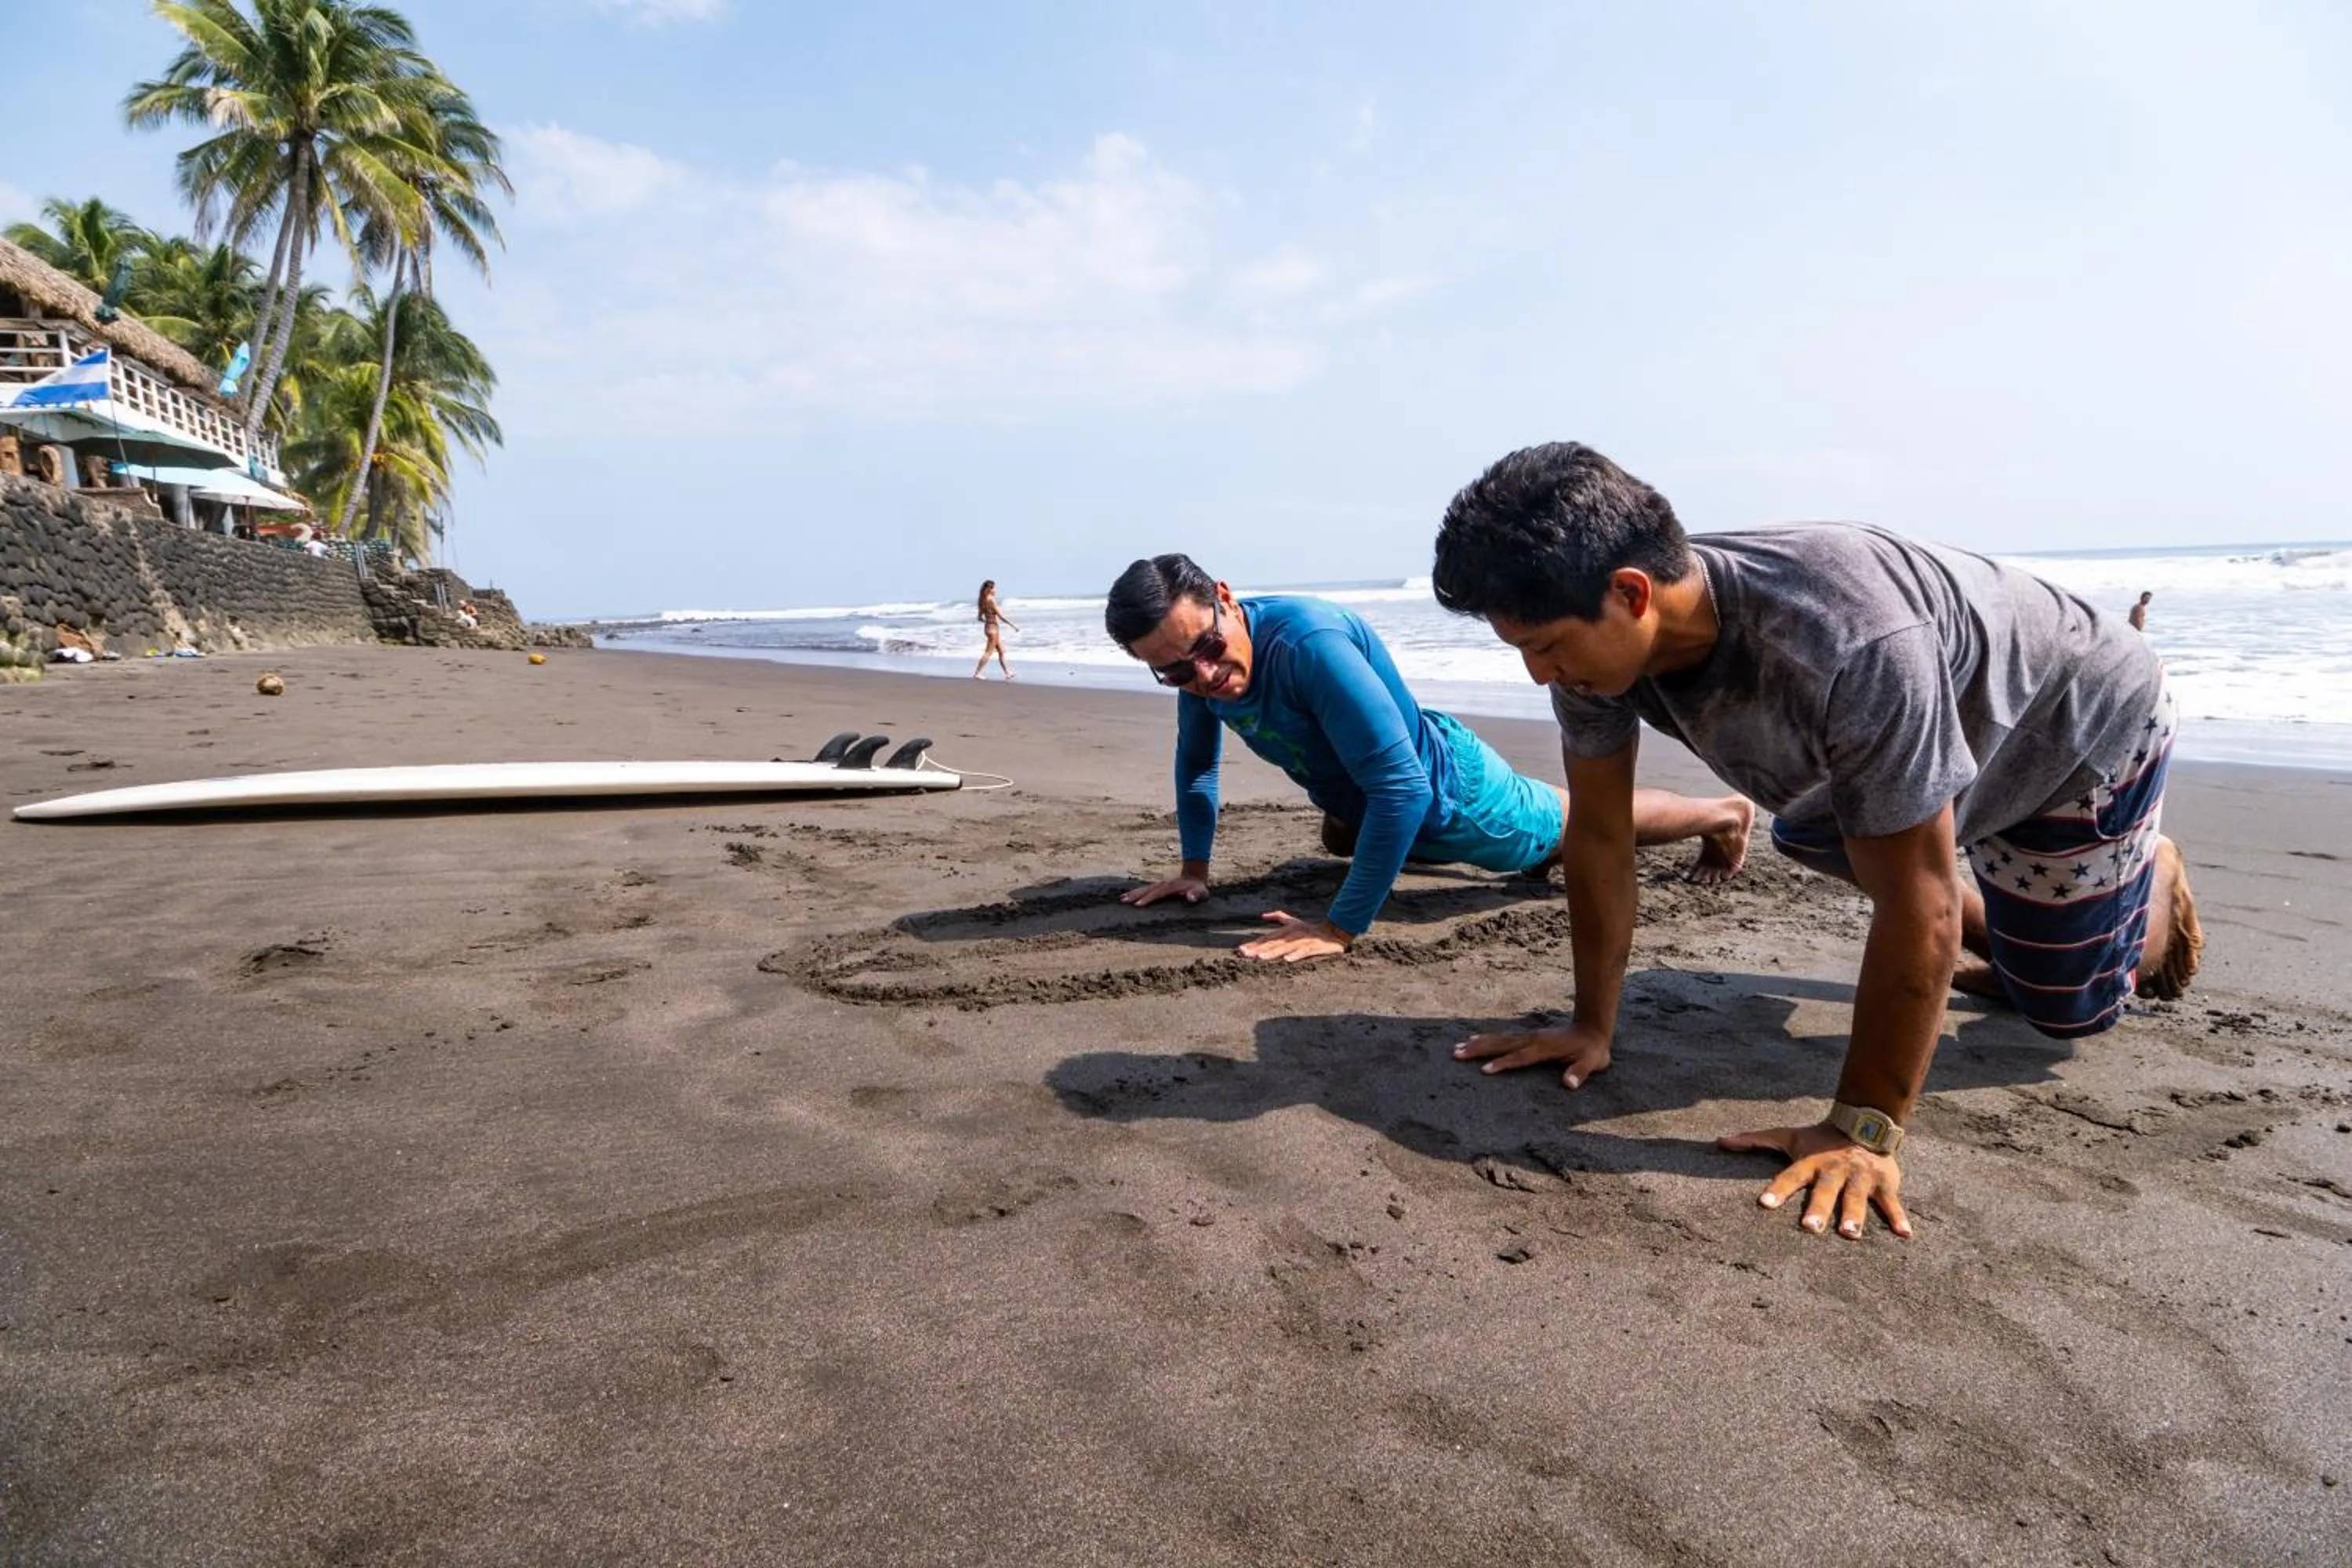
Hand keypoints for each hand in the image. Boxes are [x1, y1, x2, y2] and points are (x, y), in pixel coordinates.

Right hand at [1122, 874, 1209, 906]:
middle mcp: (1164, 884)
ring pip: (1145, 888)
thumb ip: (1196, 894)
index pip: (1158, 893)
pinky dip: (1137, 892)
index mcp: (1172, 887)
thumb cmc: (1199, 888)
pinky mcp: (1158, 886)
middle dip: (1136, 895)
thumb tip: (1191, 898)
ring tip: (1121, 898)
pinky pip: (1146, 889)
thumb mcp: (1201, 892)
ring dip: (1134, 893)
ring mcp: (1160, 884)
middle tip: (1124, 900)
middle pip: (1148, 889)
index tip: (1139, 905)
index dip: (1148, 899)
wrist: (1195, 876)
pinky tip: (1128, 896)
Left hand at [1237, 911, 1352, 962]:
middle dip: (1258, 949)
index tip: (1240, 950)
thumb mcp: (1293, 921)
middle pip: (1272, 943)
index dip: (1254, 944)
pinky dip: (1296, 955)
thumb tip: (1263, 915)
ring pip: (1285, 948)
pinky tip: (1287, 960)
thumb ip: (1278, 917)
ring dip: (1272, 953)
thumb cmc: (1311, 929)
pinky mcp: (1313, 946)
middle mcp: (1291, 935)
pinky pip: (1303, 952)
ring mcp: (1302, 941)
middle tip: (1244, 954)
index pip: (1266, 938)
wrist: (1333, 931)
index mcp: (1285, 931)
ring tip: (1260, 958)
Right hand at [1452, 1022, 1612, 1088]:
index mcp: (1544, 1048)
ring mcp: (1528, 1036)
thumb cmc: (1592, 1050)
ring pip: (1498, 1039)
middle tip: (1456, 1053)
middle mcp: (1532, 1040)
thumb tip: (1569, 1084)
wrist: (1592, 1028)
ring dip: (1478, 1043)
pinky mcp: (1527, 1037)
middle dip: (1479, 1049)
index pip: (1520, 1057)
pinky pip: (1503, 1037)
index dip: (1503, 1064)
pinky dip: (1486, 1039)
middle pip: (1501, 1044)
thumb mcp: (1592, 1062)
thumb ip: (1580, 1073)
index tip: (1484, 1070)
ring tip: (1457, 1048)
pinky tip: (1474, 1039)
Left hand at [1716, 1122, 1912, 1239]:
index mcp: (1810, 1162)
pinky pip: (1891, 1203)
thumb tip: (1720, 1142)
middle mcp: (1834, 1170)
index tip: (1764, 1204)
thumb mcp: (1788, 1137)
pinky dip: (1899, 1218)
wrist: (1863, 1122)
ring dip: (1854, 1216)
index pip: (1790, 1176)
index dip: (1778, 1189)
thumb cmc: (1819, 1139)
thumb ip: (1755, 1141)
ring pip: (1856, 1198)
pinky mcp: (1883, 1183)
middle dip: (1818, 1209)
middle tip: (1809, 1228)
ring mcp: (1860, 1177)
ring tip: (1849, 1235)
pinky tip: (1905, 1235)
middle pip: (1824, 1191)